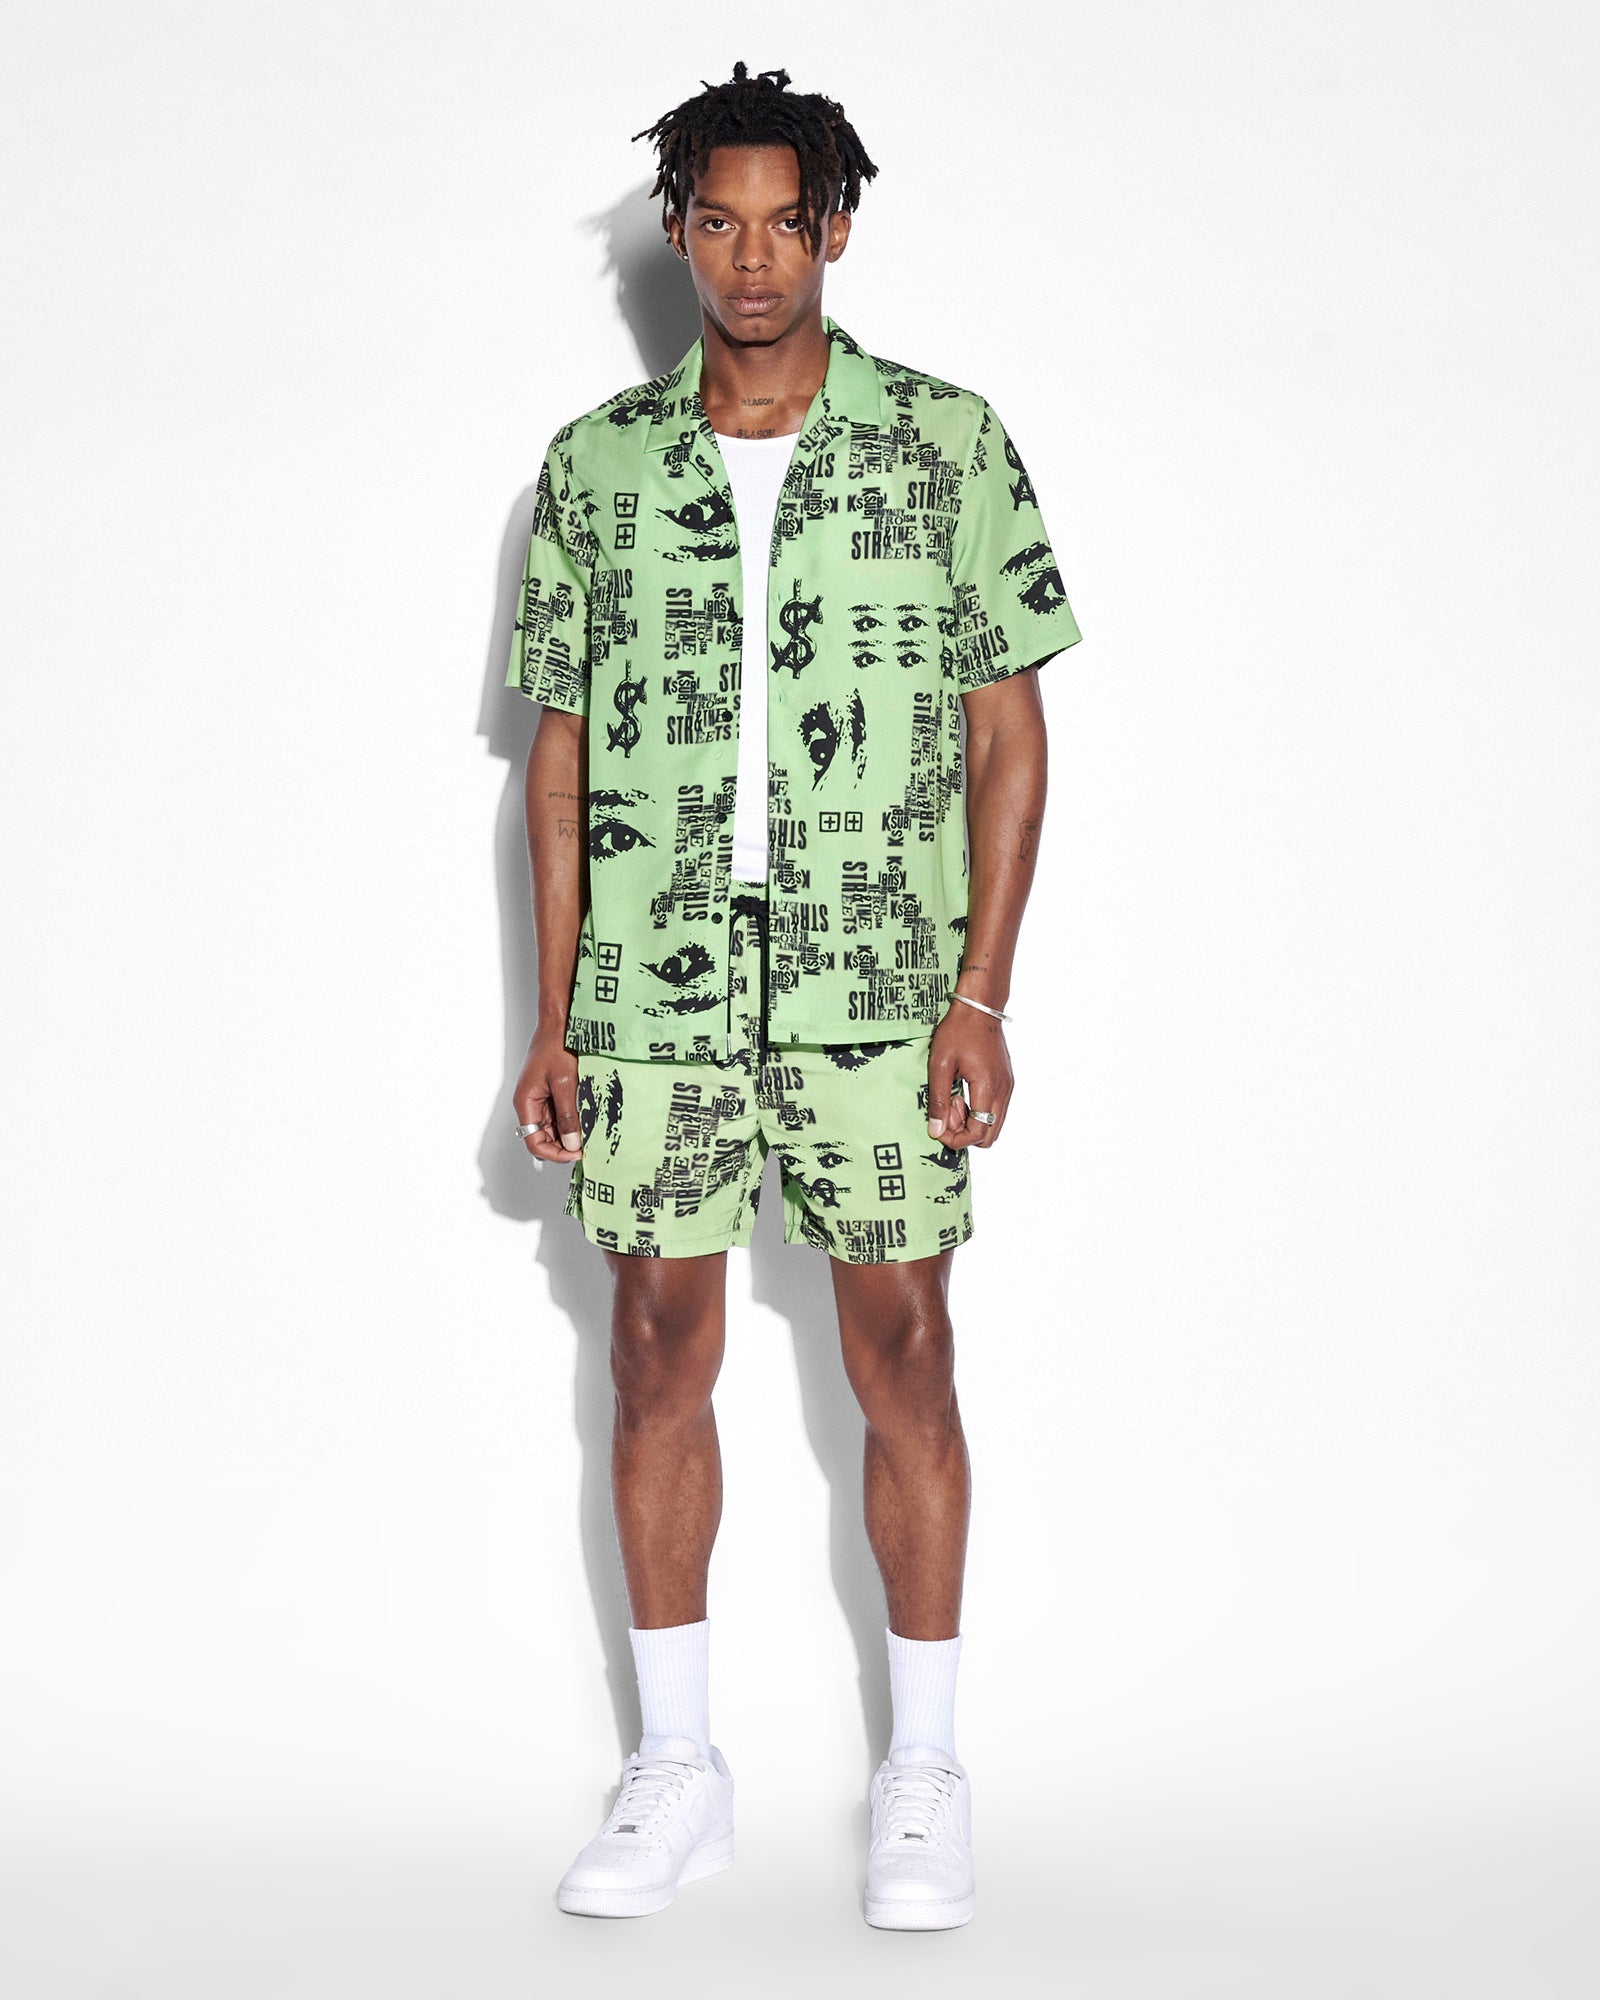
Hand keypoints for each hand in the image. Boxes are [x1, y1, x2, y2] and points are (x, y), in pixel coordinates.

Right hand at [513, 1024, 582, 1162]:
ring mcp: (542, 1098)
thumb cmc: (556, 1046)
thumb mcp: (564, 1083)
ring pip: (554, 1128)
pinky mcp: (553, 1092)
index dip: (555, 1153)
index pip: (534, 1142)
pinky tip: (588, 1118)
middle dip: (564, 1145)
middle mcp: (531, 1103)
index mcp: (526, 1102)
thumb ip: (568, 1115)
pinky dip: (574, 1119)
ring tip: (590, 1133)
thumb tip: (572, 1143)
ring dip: (570, 1133)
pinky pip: (561, 1114)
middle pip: (544, 1137)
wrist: (560, 1023)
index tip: (576, 1154)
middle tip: (587, 1147)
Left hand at [927, 1003, 1013, 1148]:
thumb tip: (936, 1131)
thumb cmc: (957, 1031)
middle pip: (989, 1136)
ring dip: (971, 1122)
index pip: (978, 1133)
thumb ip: (938, 1100)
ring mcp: (1007, 1087)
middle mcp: (1003, 1091)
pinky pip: (995, 1111)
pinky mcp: (1006, 1082)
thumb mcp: (940, 1065)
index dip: (956, 1139)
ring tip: (953, 1099)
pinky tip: (962, 1092)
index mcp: (987, 1087)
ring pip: (993, 1125)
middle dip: (964, 1132)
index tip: (938, 1125)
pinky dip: (978, 1111)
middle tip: (946, 1110)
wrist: (979, 1008)